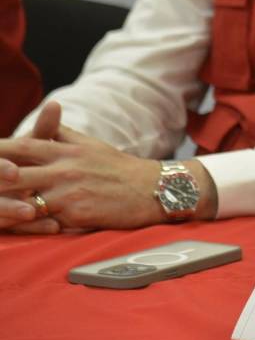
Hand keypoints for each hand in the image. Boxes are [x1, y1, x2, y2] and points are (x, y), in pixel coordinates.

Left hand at [0, 109, 163, 232]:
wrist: (154, 189)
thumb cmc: (118, 168)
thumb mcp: (89, 144)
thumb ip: (60, 133)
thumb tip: (44, 115)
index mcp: (64, 149)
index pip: (18, 145)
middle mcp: (63, 167)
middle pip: (10, 171)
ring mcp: (68, 191)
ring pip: (20, 198)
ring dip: (0, 204)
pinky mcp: (77, 214)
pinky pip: (41, 222)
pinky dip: (21, 225)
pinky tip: (8, 225)